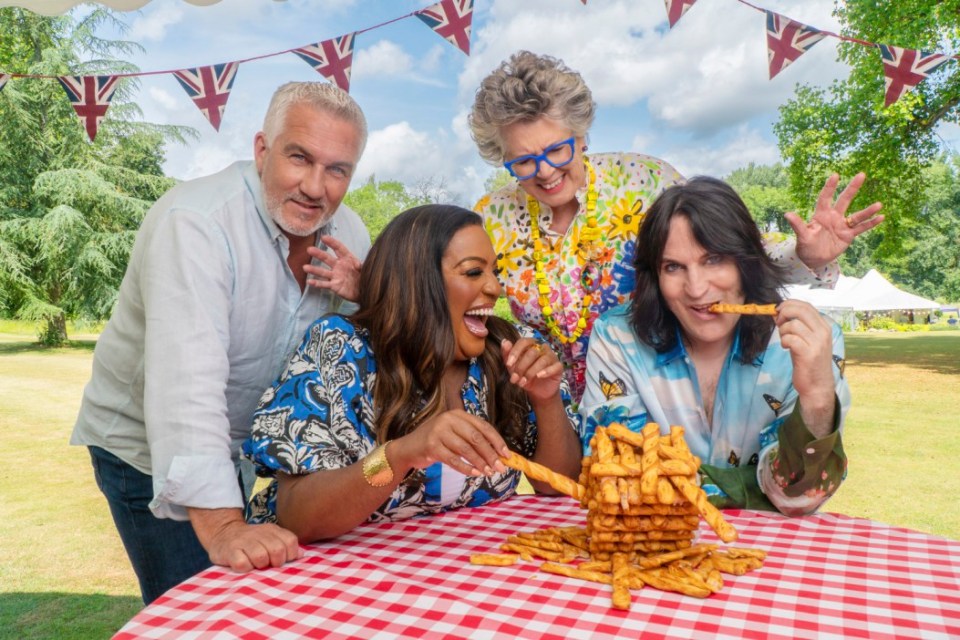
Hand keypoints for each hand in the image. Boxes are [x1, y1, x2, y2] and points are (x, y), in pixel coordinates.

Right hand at [187, 507, 301, 572]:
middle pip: (277, 550)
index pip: (290, 541)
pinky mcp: (230, 551)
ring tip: (255, 565)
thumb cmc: (251, 541)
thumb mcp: (269, 538)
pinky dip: (245, 568)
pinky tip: (243, 566)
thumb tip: (301, 555)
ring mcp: (243, 541)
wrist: (223, 532)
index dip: (290, 554)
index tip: (283, 560)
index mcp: (272, 530)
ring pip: (261, 557)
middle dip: (275, 562)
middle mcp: (259, 533)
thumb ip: (286, 545)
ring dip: (260, 566)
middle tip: (268, 564)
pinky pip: (242, 564)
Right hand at [304, 235, 361, 301]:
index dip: (332, 243)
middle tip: (309, 250)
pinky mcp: (334, 286)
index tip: (324, 238)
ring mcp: (336, 276)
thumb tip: (359, 264)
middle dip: (319, 254)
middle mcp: (339, 266)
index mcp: (348, 259)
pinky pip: (324, 284)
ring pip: (323, 271)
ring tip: (305, 267)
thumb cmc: (366, 277)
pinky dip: (317, 283)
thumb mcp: (367, 269)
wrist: (366, 292)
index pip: (339, 248)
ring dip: (314, 269)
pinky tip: (309, 282)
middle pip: (327, 258)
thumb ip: (362, 265)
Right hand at [393, 410, 509, 477]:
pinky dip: (466, 468)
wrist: (408, 448)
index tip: (507, 455)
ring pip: (466, 449)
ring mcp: (439, 432)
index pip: (483, 427)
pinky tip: (475, 474)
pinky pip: (453, 459)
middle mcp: (448, 419)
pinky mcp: (431, 446)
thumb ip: (472, 440)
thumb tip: (497, 455)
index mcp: (458, 414)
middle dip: (490, 454)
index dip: (497, 441)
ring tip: (489, 473)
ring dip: (480, 463)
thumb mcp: (454, 435)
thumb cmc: (436, 442)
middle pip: (476, 438)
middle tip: (500, 468)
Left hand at [501, 338, 563, 403]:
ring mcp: (552, 356)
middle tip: (515, 378)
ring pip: (542, 360)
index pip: (523, 342)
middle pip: (532, 352)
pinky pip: (555, 366)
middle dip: (521, 366)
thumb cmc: (524, 375)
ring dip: (531, 372)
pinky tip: (539, 376)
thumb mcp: (513, 367)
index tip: (508, 364)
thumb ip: (507, 355)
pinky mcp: (559, 367)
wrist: (537, 391)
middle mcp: (542, 348)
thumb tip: (504, 342)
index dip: (515, 352)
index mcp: (530, 345)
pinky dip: (546, 371)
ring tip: (523, 382)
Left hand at [775, 300, 836, 431]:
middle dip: (784, 312)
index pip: (807, 306)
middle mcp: (823, 332)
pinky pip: (790, 339)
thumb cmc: (808, 362)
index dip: (790, 304)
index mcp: (824, 327)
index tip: (778, 309)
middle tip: (777, 322)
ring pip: (793, 325)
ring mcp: (817, 343)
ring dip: (783, 331)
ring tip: (784, 340)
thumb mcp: (805, 340)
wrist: (817, 386)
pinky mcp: (809, 354)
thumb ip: (796, 326)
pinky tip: (785, 347)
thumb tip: (777, 313)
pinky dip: (784, 341)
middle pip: (800, 310)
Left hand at [785, 173, 883, 270]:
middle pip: (844, 200)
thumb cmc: (805, 246)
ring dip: (867, 211)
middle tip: (861, 175)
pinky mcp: (848, 235)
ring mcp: (842, 225)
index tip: (835, 175)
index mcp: (821, 215)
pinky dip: (871, 223)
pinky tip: (881, 217)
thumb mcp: (802, 236)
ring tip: (879, 204)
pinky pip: (861, 228)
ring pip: (857, 215)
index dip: (829, 187)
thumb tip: (787, 214)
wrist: (813, 259)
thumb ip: (797, 225)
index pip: (825, 198)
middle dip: (852, 188)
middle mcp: (833, 217)